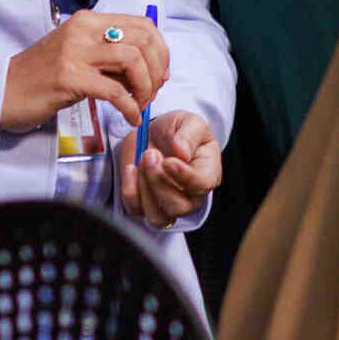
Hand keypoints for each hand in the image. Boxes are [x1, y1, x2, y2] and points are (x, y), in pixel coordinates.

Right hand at [1, 10, 166, 132]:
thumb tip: (152, 68)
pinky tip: (129, 117)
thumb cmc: (42, 78)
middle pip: (143, 40)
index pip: (142, 24)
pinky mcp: (69, 77)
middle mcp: (83, 30)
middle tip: (153, 91)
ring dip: (146, 87)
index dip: (160, 50)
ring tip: (140, 104)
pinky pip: (116, 91)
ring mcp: (75, 52)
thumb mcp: (80, 56)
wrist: (2, 92)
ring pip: (134, 60)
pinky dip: (130, 106)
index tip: (160, 73)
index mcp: (88, 21)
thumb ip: (111, 57)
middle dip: (158, 69)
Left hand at [120, 110, 220, 229]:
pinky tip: (131, 168)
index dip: (185, 177)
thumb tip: (182, 153)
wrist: (155, 133)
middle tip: (151, 154)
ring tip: (142, 160)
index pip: (201, 186)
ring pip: (157, 217)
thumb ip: (189, 135)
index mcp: (208, 174)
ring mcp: (167, 204)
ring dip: (145, 189)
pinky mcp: (145, 205)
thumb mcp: (190, 122)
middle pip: (178, 207)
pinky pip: (136, 210)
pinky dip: (130, 190)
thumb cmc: (178, 130)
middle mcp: (190, 196)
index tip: (169, 161)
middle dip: (159, 182)